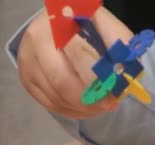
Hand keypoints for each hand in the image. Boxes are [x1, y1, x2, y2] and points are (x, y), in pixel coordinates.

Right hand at [17, 8, 132, 118]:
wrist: (52, 25)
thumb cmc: (82, 25)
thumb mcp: (103, 24)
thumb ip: (119, 43)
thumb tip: (127, 73)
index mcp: (60, 22)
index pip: (80, 56)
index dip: (100, 79)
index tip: (116, 93)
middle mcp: (37, 41)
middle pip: (63, 82)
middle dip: (90, 100)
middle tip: (108, 104)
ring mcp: (28, 62)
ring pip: (57, 98)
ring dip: (83, 109)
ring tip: (100, 106)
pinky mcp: (27, 80)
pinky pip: (51, 105)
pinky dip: (72, 111)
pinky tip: (85, 107)